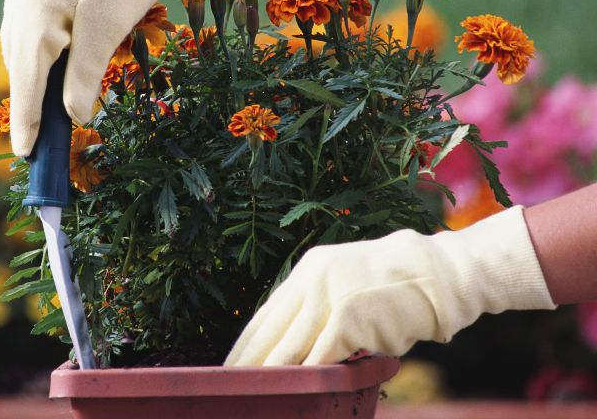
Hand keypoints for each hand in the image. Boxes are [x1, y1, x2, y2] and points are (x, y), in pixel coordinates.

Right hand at [0, 0, 213, 156]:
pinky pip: (32, 27)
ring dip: (36, 77)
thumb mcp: (109, 28)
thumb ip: (86, 74)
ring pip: (24, 45)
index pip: (26, 76)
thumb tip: (73, 117)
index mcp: (33, 8)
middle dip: (29, 101)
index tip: (26, 153)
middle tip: (41, 139)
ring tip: (47, 110)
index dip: (26, 118)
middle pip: (20, 63)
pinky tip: (55, 66)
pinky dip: (43, 53)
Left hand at [225, 206, 556, 365]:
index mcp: (308, 271)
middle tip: (234, 387)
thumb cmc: (393, 286)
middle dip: (250, 363)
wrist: (438, 272)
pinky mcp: (350, 317)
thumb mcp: (345, 282)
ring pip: (290, 346)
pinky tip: (299, 393)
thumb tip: (288, 344)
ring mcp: (330, 297)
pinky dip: (309, 378)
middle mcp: (312, 280)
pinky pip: (322, 356)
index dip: (247, 344)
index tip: (229, 367)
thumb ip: (318, 307)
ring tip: (259, 395)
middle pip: (270, 331)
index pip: (266, 314)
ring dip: (273, 375)